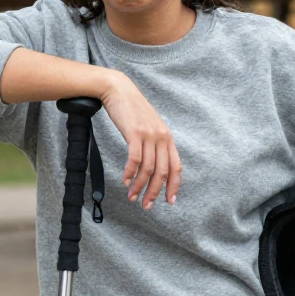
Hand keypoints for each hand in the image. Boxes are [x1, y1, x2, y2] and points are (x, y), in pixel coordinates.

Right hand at [99, 72, 180, 209]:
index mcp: (167, 137)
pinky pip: (135, 159)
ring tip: (132, 196)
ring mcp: (149, 135)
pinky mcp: (135, 133)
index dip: (174, 186)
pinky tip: (125, 180)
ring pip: (148, 168)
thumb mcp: (148, 126)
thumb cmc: (131, 109)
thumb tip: (151, 163)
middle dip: (155, 192)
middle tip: (146, 205)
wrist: (118, 89)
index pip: (176, 167)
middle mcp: (162, 137)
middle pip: (162, 172)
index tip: (169, 201)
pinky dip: (130, 173)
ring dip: (140, 186)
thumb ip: (153, 142)